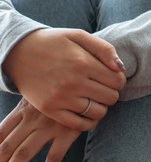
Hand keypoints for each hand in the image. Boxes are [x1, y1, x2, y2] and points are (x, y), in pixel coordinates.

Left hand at [0, 98, 82, 161]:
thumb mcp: (39, 95)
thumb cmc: (61, 90)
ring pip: (24, 153)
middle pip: (6, 147)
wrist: (85, 81)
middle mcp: (32, 120)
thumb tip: (8, 128)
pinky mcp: (68, 131)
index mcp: (22, 111)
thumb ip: (25, 110)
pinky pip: (55, 154)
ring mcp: (49, 126)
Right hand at [3, 28, 124, 130]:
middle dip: (111, 92)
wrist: (18, 52)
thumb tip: (121, 68)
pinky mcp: (50, 109)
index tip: (111, 76)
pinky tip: (87, 111)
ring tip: (93, 97)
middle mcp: (73, 82)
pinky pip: (79, 125)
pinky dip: (88, 121)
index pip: (118, 81)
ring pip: (98, 112)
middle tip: (102, 86)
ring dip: (101, 106)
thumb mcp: (78, 36)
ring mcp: (60, 98)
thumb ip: (104, 49)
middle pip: (111, 98)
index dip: (119, 79)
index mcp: (83, 63)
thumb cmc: (53, 42)